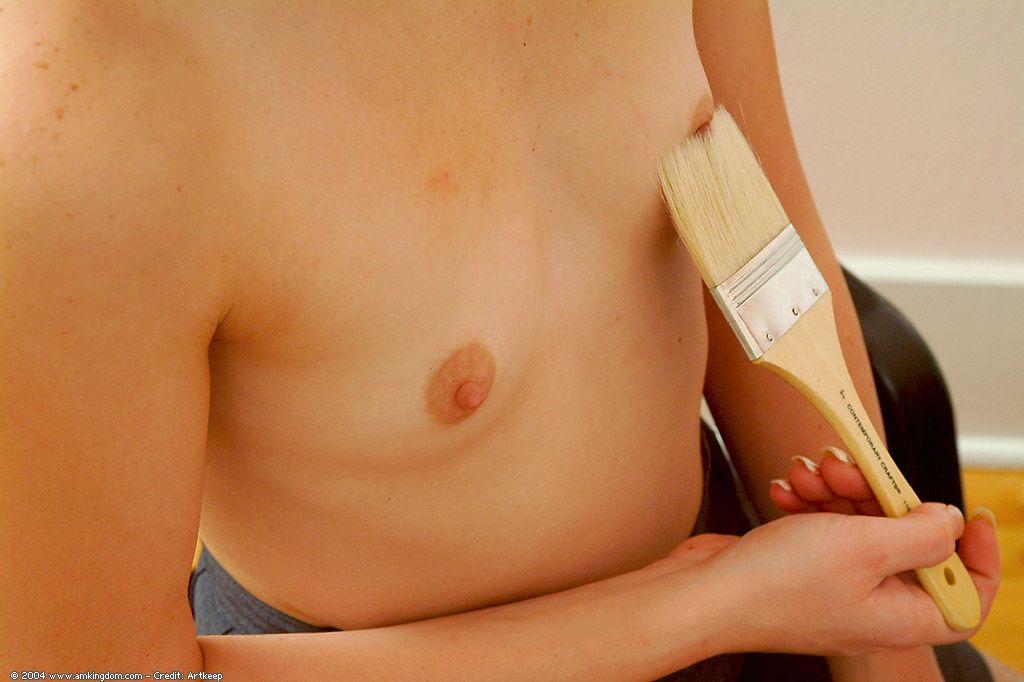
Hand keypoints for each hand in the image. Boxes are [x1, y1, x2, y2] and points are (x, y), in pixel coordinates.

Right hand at [738, 447, 1001, 656]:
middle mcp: (872, 603)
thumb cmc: (777, 584)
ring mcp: (834, 585)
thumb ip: (920, 532)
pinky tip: (786, 491)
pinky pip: (822, 526)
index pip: (967, 595)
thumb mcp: (865, 547)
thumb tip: (947, 522)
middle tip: (848, 471)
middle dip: (878, 495)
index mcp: (901, 614)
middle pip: (905, 541)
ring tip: (804, 476)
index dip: (978, 556)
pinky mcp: (801, 566)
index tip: (969, 513)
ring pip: (859, 525)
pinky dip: (808, 502)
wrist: (703, 594)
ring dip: (834, 489)